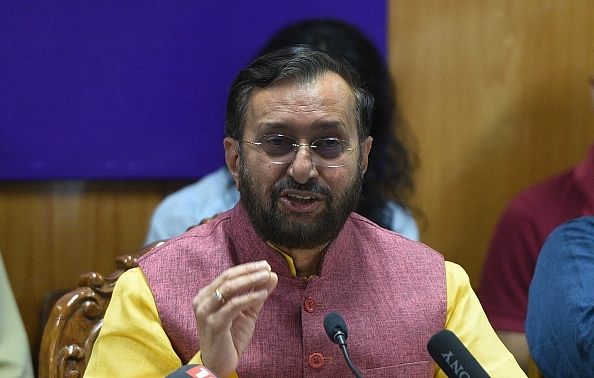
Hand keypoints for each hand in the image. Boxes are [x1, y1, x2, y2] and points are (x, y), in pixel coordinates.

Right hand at [193, 260, 277, 376]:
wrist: (219, 365)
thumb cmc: (231, 338)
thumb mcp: (247, 312)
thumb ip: (257, 293)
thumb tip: (272, 276)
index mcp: (207, 295)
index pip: (228, 275)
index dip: (247, 268)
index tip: (265, 265)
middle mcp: (202, 301)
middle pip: (228, 278)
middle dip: (249, 271)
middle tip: (267, 268)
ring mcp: (206, 312)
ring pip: (229, 289)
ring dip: (250, 280)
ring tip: (267, 277)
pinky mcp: (214, 324)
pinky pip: (233, 305)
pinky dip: (249, 297)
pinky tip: (263, 294)